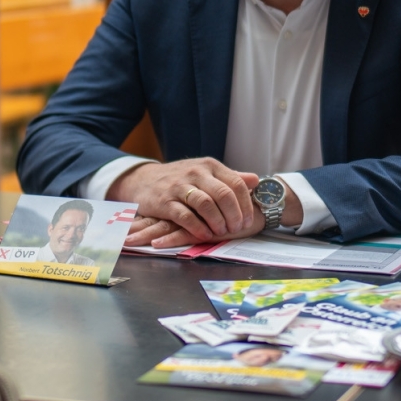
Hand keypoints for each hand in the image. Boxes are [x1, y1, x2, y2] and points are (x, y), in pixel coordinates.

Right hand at [125, 178, 305, 248]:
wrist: (144, 179)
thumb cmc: (181, 179)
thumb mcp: (206, 172)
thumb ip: (230, 177)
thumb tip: (256, 180)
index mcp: (210, 166)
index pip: (236, 183)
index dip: (246, 204)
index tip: (248, 220)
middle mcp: (196, 173)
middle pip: (223, 194)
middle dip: (234, 215)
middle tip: (238, 229)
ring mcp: (179, 186)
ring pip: (206, 204)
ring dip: (218, 221)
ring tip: (222, 232)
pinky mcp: (164, 201)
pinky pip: (185, 216)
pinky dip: (198, 227)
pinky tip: (206, 235)